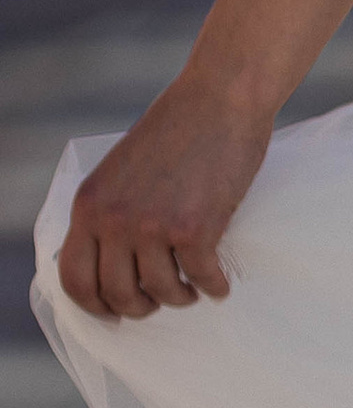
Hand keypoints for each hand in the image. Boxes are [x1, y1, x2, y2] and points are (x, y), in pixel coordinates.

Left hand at [57, 76, 272, 321]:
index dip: (94, 304)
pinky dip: (213, 288)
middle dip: (141, 306)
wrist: (222, 96)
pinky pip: (202, 279)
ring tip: (193, 290)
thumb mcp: (121, 169)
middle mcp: (114, 220)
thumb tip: (115, 259)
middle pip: (116, 293)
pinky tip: (220, 284)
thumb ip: (110, 209)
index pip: (74, 278)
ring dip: (180, 298)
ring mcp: (153, 226)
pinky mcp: (195, 229)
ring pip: (161, 291)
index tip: (114, 311)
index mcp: (90, 204)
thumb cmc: (179, 126)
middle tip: (159, 300)